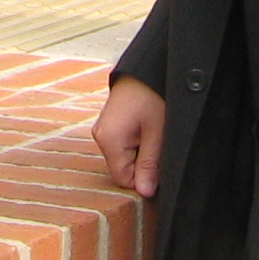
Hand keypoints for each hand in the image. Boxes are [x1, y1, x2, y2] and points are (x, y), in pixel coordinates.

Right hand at [90, 75, 167, 197]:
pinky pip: (122, 144)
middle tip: (156, 139)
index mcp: (109, 140)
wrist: (148, 66)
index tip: (158, 159)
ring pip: (124, 157)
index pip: (124, 180)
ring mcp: (103, 128)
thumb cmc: (153, 95)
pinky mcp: (109, 123)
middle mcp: (100, 135)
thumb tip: (145, 193)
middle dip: (143, 161)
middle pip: (123, 168)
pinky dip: (136, 140)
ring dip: (140, 150)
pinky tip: (146, 125)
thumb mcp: (157, 132)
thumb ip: (150, 165)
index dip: (144, 176)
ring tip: (151, 129)